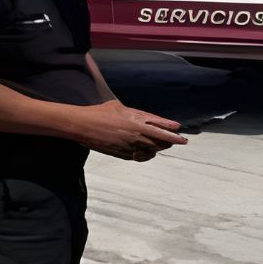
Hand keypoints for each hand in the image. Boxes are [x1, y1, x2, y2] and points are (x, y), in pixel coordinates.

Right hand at [70, 100, 186, 161]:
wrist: (82, 126)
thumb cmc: (98, 113)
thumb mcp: (117, 106)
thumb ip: (132, 113)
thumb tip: (141, 117)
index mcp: (134, 119)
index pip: (158, 124)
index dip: (170, 127)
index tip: (179, 128)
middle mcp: (135, 133)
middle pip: (160, 139)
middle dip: (171, 140)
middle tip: (180, 140)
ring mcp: (129, 145)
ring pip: (152, 149)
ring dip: (159, 147)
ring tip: (165, 145)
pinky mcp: (123, 154)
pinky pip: (140, 156)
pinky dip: (147, 154)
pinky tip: (150, 152)